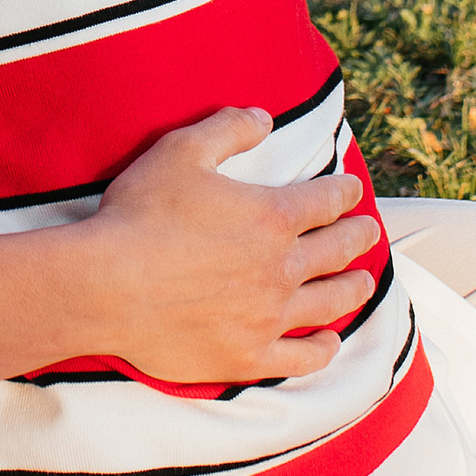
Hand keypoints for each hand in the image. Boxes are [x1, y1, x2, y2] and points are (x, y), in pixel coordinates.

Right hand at [83, 107, 378, 384]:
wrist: (107, 285)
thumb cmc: (140, 214)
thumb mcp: (181, 151)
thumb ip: (228, 130)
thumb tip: (264, 118)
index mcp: (272, 216)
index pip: (325, 200)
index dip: (344, 192)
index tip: (352, 190)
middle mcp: (281, 268)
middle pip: (337, 251)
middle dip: (358, 236)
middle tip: (368, 231)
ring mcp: (268, 317)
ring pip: (329, 303)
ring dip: (352, 289)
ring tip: (363, 282)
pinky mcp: (248, 356)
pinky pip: (302, 357)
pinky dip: (323, 349)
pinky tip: (329, 341)